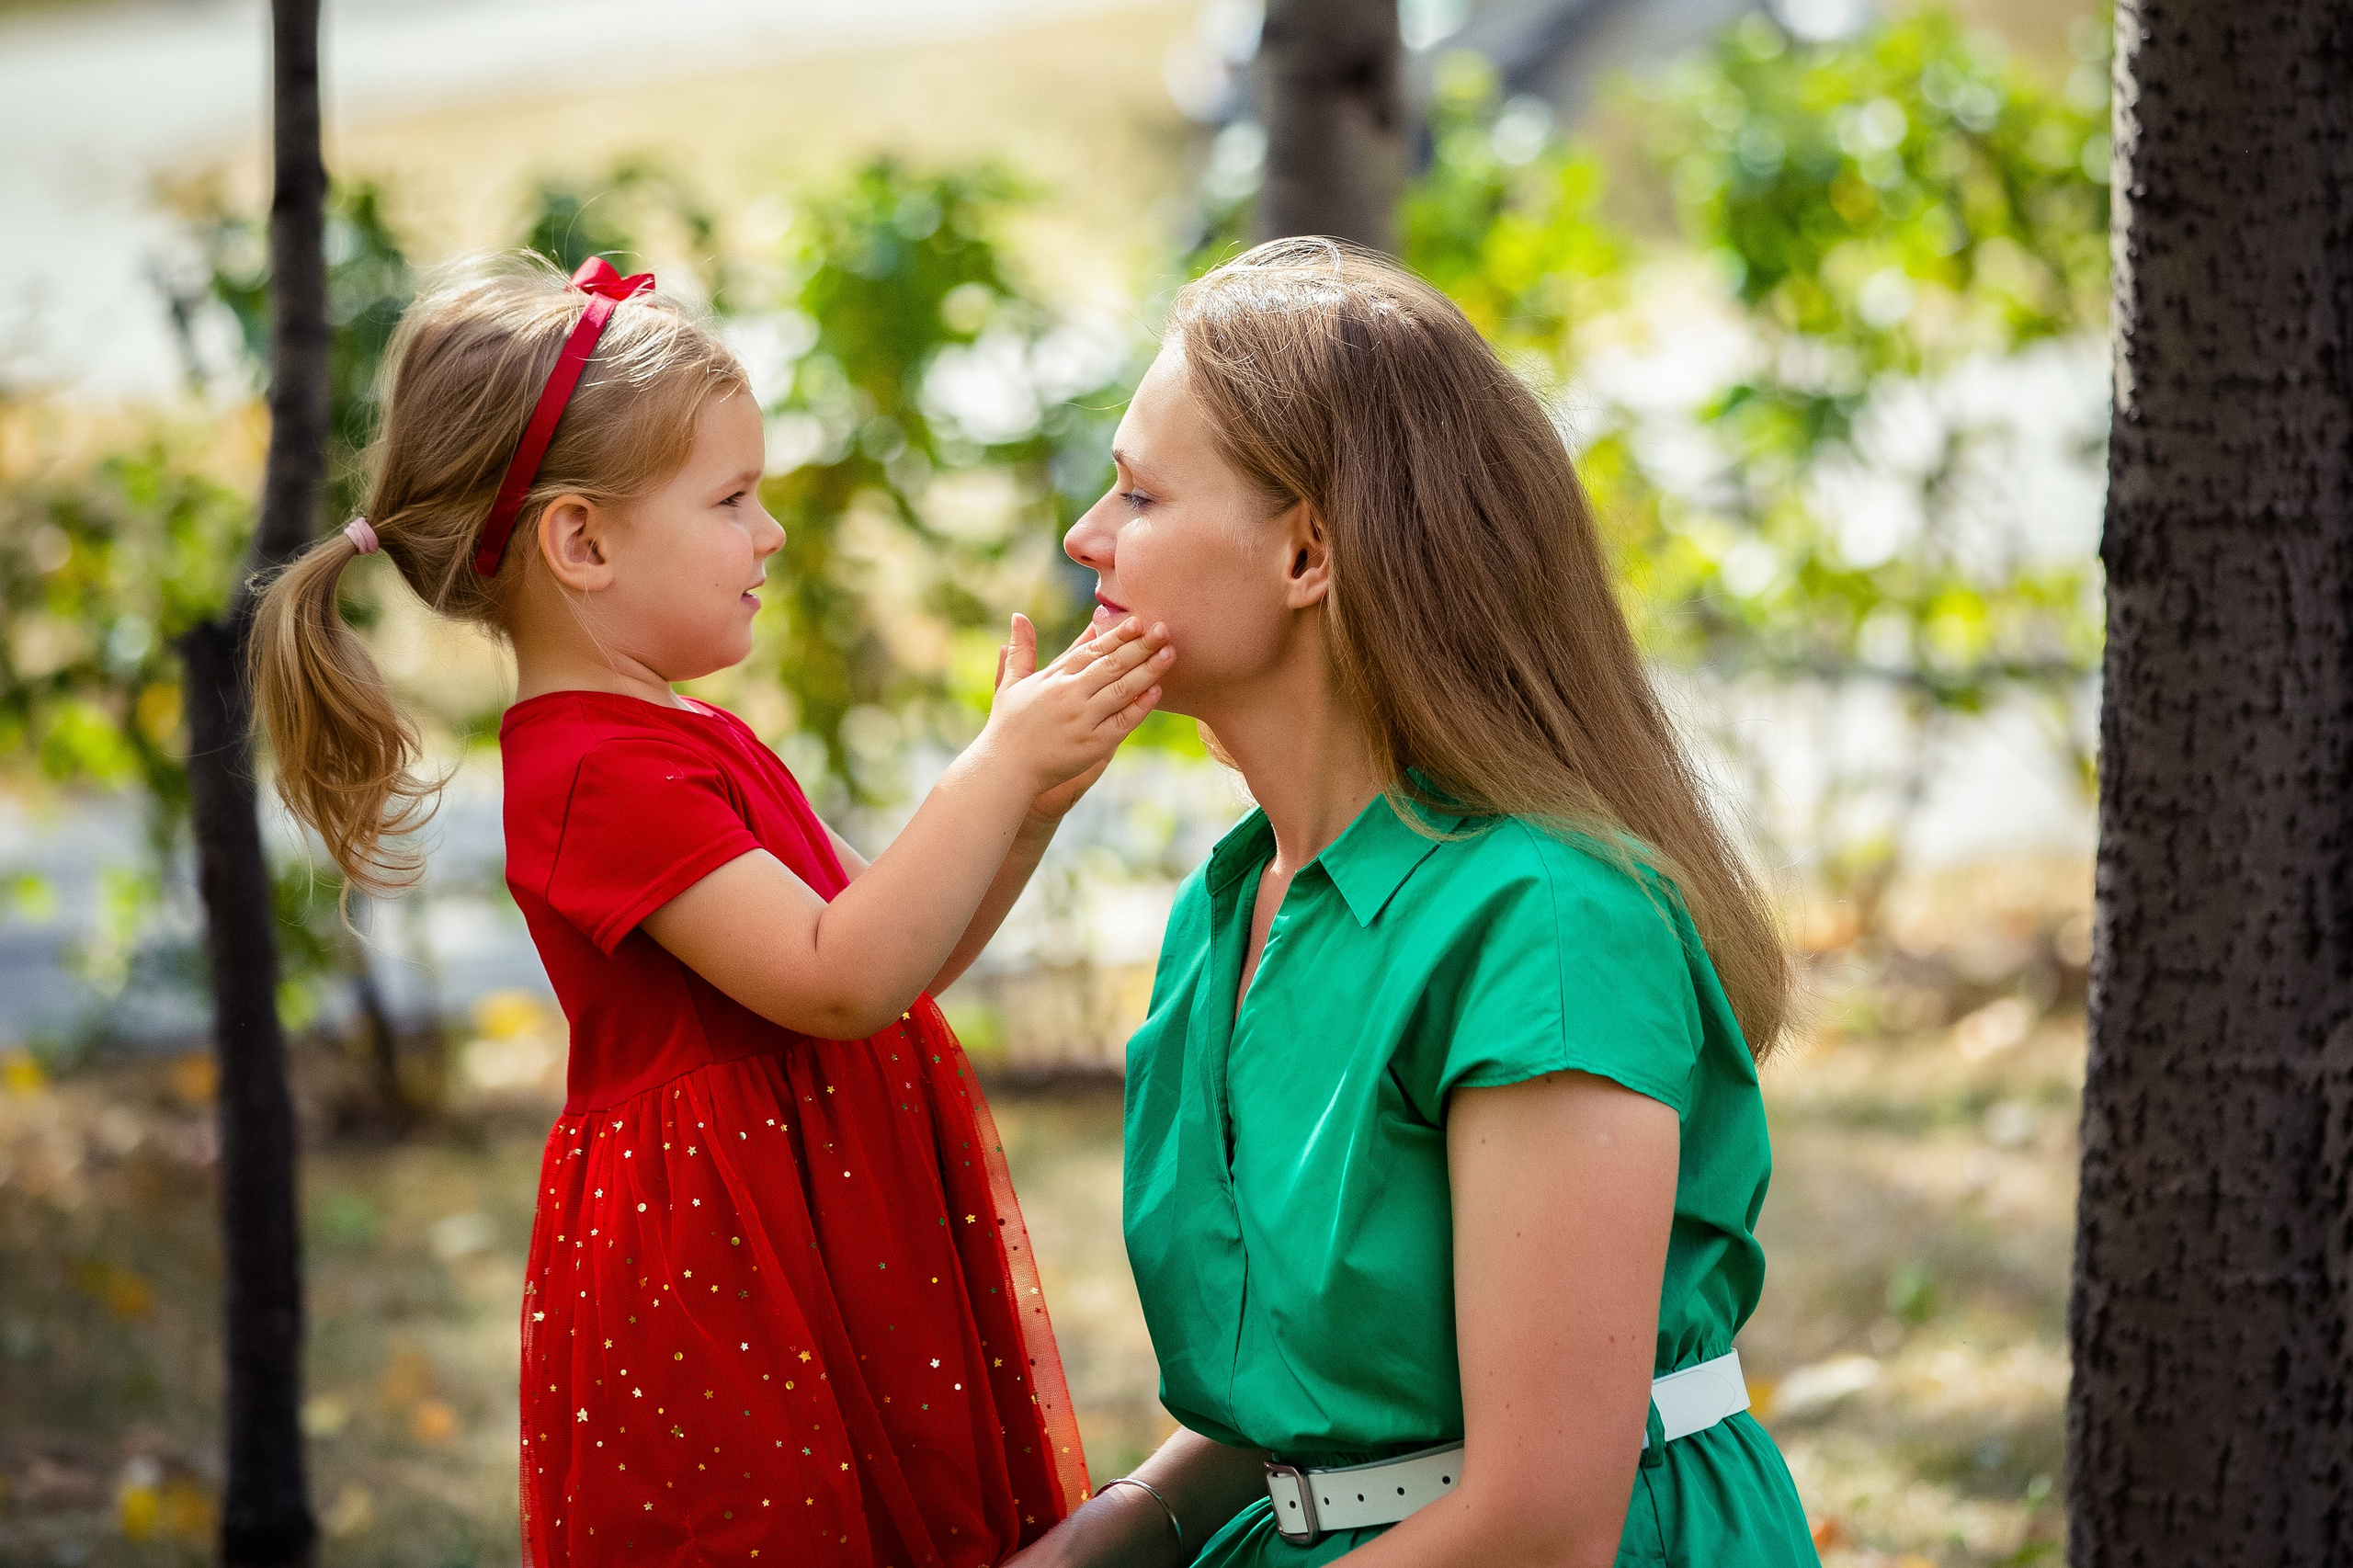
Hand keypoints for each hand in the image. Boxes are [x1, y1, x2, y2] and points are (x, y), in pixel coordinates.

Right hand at [978, 613, 1171, 797]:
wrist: (1004, 769)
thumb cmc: (1007, 726)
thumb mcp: (1011, 684)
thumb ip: (1021, 650)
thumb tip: (1019, 616)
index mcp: (1054, 677)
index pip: (1092, 650)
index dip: (1117, 635)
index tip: (1138, 622)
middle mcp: (1070, 695)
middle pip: (1112, 665)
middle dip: (1140, 646)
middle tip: (1164, 629)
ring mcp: (1083, 719)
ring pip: (1122, 689)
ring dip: (1148, 670)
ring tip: (1170, 653)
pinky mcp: (1093, 744)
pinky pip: (1123, 721)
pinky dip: (1140, 706)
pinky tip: (1157, 690)